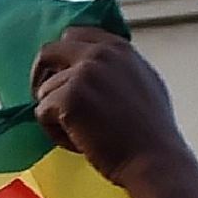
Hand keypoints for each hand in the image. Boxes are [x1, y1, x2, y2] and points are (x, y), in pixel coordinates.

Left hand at [27, 26, 189, 187]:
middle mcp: (99, 54)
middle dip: (42, 74)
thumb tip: (95, 69)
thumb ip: (119, 70)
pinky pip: (42, 113)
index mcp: (118, 49)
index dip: (64, 57)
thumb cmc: (153, 135)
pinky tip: (80, 144)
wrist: (155, 161)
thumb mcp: (145, 84)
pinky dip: (55, 133)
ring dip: (55, 115)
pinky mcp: (69, 99)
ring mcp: (83, 74)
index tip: (63, 76)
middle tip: (48, 99)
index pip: (76, 36)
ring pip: (45, 90)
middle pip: (50, 51)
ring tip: (82, 136)